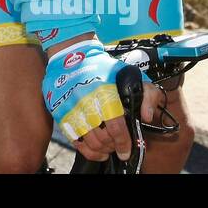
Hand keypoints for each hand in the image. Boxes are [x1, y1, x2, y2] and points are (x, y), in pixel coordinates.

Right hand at [42, 39, 162, 163]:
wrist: (69, 56)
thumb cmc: (102, 67)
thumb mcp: (131, 74)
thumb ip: (147, 94)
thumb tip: (146, 117)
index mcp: (105, 92)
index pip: (115, 127)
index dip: (123, 143)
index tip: (127, 151)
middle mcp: (86, 102)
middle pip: (102, 137)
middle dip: (113, 146)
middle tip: (119, 146)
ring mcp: (71, 109)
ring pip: (89, 142)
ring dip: (101, 149)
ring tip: (108, 147)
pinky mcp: (60, 113)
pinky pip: (74, 140)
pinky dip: (86, 150)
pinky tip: (96, 150)